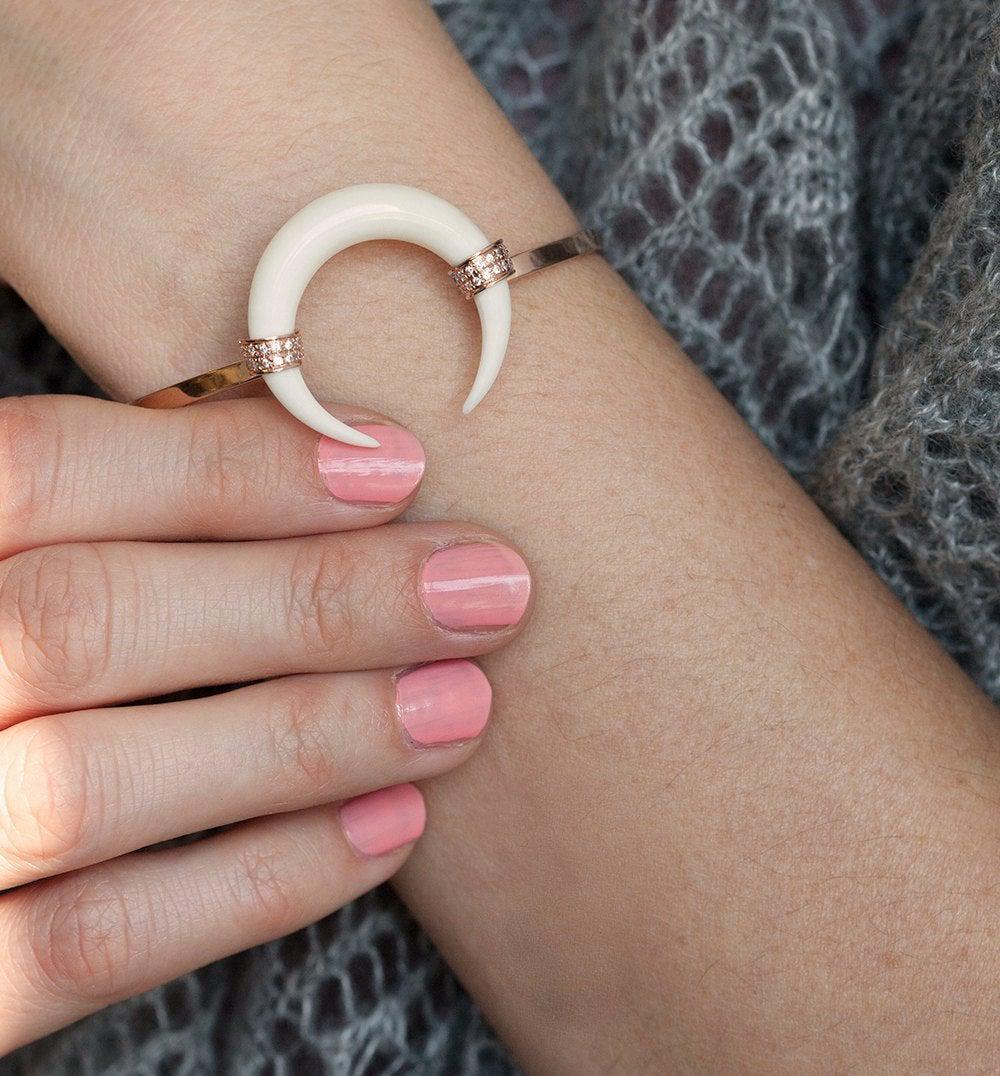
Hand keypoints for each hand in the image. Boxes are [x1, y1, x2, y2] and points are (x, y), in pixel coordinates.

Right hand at [0, 393, 531, 1053]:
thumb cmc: (29, 642)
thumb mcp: (42, 559)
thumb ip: (137, 519)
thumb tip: (348, 461)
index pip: (40, 470)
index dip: (227, 464)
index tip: (402, 465)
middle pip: (82, 621)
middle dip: (310, 600)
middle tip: (485, 587)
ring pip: (95, 785)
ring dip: (312, 737)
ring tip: (462, 703)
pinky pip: (93, 941)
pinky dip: (262, 880)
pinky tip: (394, 826)